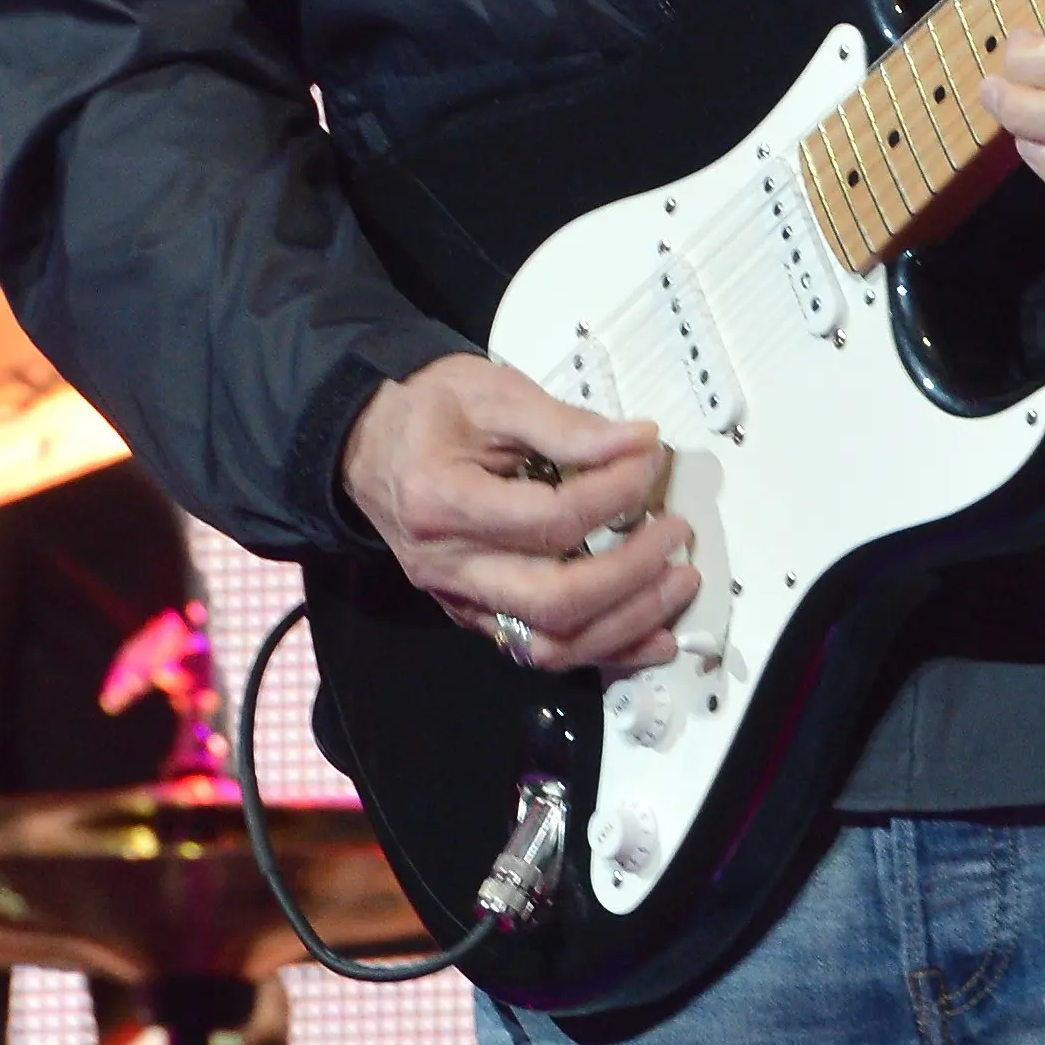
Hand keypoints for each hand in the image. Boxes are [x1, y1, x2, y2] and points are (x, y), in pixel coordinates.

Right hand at [342, 352, 691, 674]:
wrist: (368, 442)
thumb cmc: (428, 411)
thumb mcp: (495, 394)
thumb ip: (568, 425)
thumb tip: (639, 444)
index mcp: (443, 502)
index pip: (548, 520)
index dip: (613, 496)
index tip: (649, 464)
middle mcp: (448, 565)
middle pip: (553, 601)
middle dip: (631, 576)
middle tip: (675, 536)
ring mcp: (458, 599)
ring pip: (550, 645)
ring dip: (625, 626)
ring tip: (676, 588)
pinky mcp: (473, 614)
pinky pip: (540, 649)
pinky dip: (601, 649)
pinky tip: (648, 637)